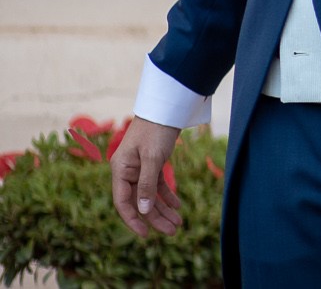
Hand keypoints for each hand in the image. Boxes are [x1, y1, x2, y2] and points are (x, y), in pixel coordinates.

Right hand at [110, 117, 184, 237]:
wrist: (167, 107)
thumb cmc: (157, 129)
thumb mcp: (153, 157)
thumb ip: (146, 184)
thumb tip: (142, 210)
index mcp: (120, 170)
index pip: (123, 202)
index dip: (133, 220)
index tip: (145, 235)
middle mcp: (127, 172)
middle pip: (140, 202)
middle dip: (155, 218)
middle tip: (173, 231)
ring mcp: (140, 168)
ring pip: (150, 195)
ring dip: (163, 209)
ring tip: (178, 224)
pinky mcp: (153, 164)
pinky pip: (158, 185)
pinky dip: (167, 196)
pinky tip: (178, 207)